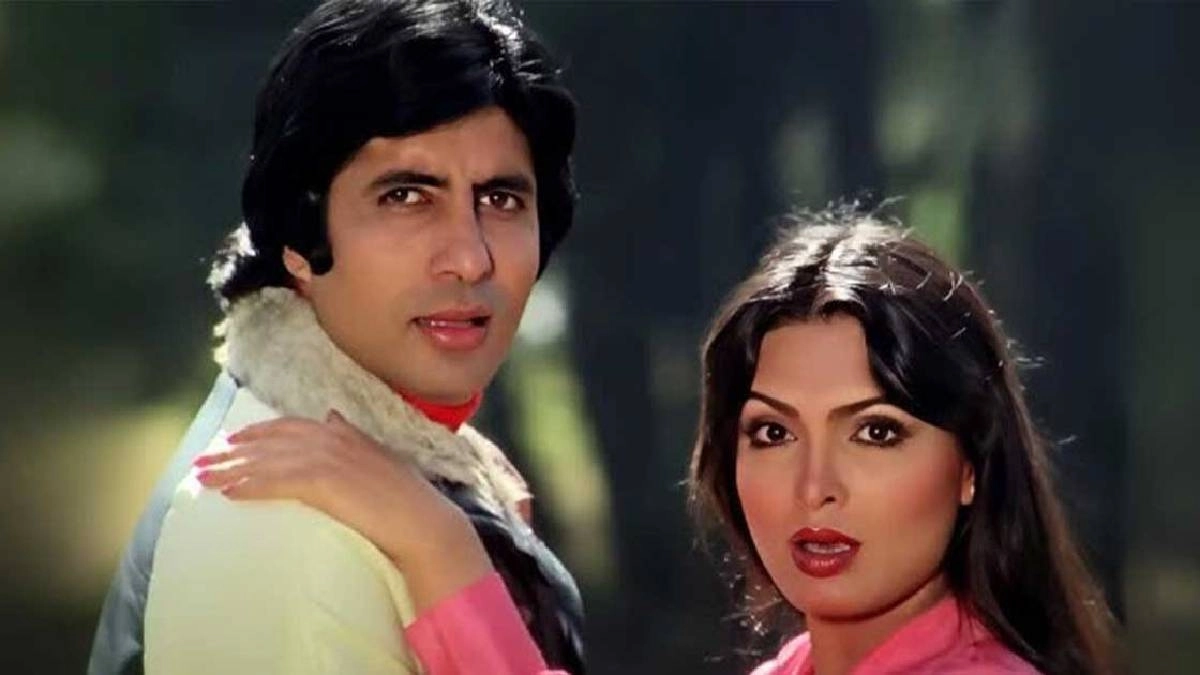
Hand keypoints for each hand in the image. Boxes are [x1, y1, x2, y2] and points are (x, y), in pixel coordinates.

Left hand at [194, 411, 492, 610]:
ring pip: (267, 461)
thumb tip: (332, 416)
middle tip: (201, 462)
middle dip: (232, 451)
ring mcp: (327, 458)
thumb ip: (352, 437)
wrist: (423, 521)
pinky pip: (275, 482)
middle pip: (270, 441)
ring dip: (231, 470)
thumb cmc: (406, 499)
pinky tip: (229, 493)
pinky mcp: (322, 482)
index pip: (289, 426)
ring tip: (203, 480)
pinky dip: (250, 485)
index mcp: (343, 432)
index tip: (231, 441)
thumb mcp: (378, 458)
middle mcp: (331, 438)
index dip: (257, 432)